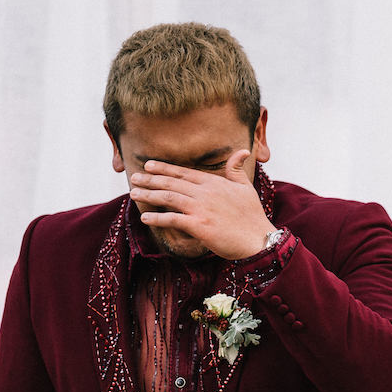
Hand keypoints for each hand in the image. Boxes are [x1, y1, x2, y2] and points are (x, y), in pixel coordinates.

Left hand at [129, 151, 276, 259]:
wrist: (258, 240)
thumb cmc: (253, 216)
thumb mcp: (246, 188)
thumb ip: (237, 170)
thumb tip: (242, 151)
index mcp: (214, 182)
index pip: (184, 173)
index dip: (164, 168)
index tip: (148, 165)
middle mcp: (205, 192)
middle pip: (172, 183)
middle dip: (150, 179)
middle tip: (133, 177)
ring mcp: (201, 208)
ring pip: (168, 198)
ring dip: (148, 195)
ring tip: (132, 194)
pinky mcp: (199, 226)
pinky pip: (172, 219)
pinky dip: (157, 218)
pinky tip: (144, 218)